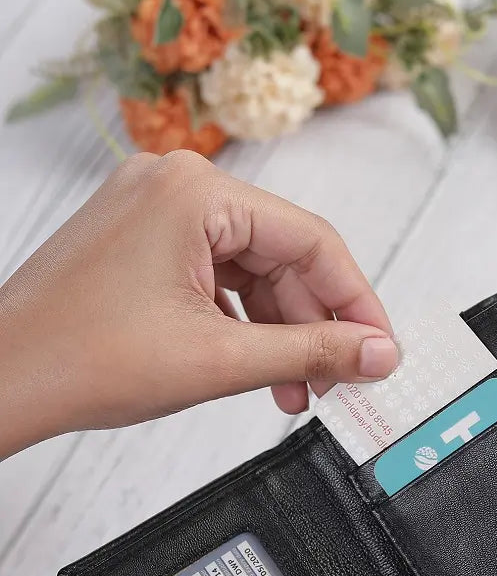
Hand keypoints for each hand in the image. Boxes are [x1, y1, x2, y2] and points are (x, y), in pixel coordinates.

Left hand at [0, 150, 398, 458]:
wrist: (5, 381)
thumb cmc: (79, 358)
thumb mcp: (222, 360)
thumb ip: (313, 353)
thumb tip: (377, 352)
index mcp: (195, 193)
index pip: (313, 241)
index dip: (357, 302)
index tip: (380, 346)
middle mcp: (176, 187)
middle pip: (285, 256)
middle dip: (316, 325)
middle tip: (341, 378)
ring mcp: (159, 212)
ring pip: (256, 271)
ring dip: (282, 332)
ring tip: (298, 389)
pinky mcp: (147, 241)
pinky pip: (221, 277)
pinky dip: (246, 322)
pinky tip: (261, 367)